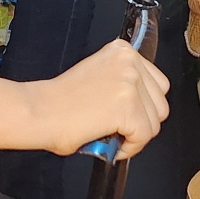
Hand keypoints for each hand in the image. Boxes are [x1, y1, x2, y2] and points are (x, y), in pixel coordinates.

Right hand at [26, 39, 169, 158]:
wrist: (38, 111)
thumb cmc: (58, 101)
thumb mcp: (98, 75)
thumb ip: (122, 82)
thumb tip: (140, 105)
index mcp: (122, 51)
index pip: (157, 83)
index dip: (143, 107)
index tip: (128, 117)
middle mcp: (130, 62)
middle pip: (160, 103)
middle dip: (142, 121)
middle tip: (119, 129)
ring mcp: (130, 83)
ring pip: (155, 122)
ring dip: (135, 135)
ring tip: (112, 136)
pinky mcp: (128, 106)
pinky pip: (144, 136)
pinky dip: (131, 148)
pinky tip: (112, 144)